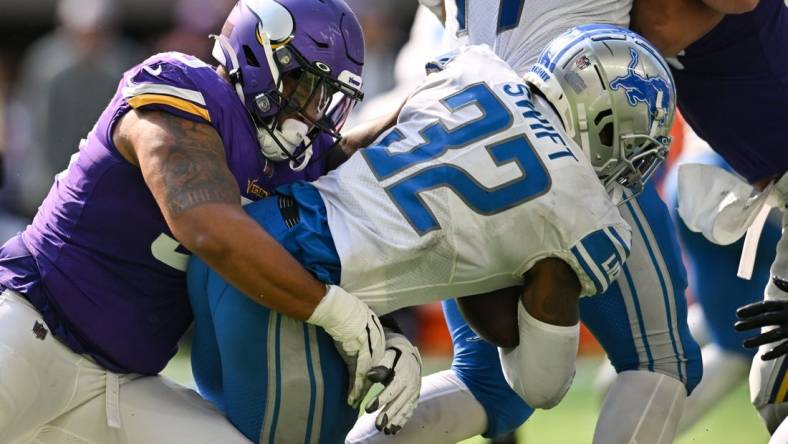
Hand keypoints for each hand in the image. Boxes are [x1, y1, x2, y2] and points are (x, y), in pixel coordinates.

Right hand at [306, 285, 385, 406]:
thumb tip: (350, 337)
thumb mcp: (353, 319)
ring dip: (361, 389)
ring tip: (355, 401)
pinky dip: (356, 386)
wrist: (336, 306)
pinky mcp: (361, 353)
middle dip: (367, 383)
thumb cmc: (340, 308)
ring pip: (368, 373)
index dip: (370, 369)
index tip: (366, 380)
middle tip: (362, 396)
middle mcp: (376, 340)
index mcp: (376, 330)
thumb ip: (356, 330)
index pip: (375, 354)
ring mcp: (370, 347)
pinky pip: (360, 373)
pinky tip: (353, 397)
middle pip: (374, 366)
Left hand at [364, 330, 422, 434]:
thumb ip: (381, 366)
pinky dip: (402, 421)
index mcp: (404, 375)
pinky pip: (409, 411)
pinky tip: (394, 429)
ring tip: (386, 431)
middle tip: (378, 425)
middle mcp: (412, 386)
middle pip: (399, 402)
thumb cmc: (395, 356)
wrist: (411, 356)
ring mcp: (415, 393)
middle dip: (388, 415)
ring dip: (396, 421)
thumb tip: (370, 375)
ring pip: (405, 409)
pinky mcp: (415, 398)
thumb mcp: (388, 356)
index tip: (368, 408)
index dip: (380, 400)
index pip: (391, 390)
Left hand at [735, 299, 787, 359]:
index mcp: (787, 305)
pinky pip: (786, 347)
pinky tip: (763, 356)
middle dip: (750, 323)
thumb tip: (775, 278)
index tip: (738, 313)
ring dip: (758, 340)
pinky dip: (774, 352)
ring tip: (744, 344)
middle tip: (736, 327)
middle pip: (766, 319)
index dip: (751, 309)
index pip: (766, 306)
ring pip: (773, 335)